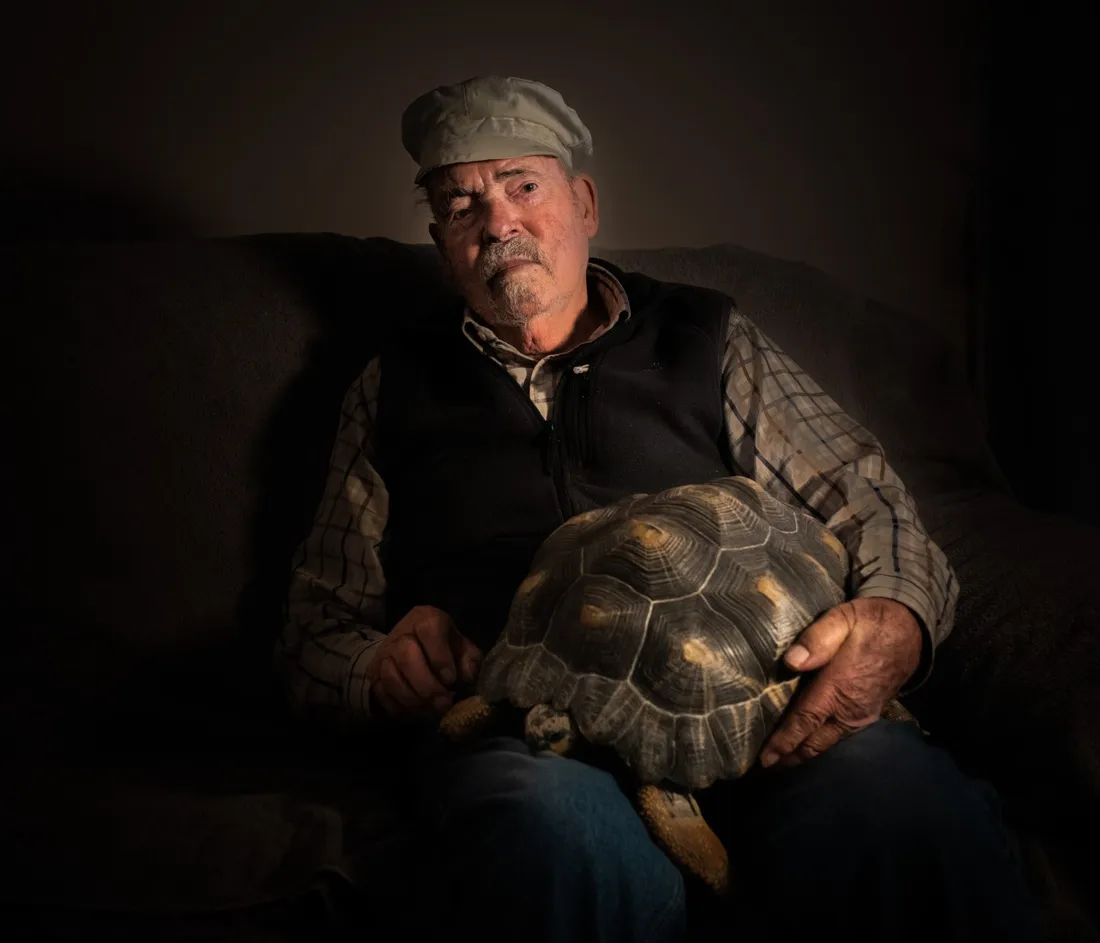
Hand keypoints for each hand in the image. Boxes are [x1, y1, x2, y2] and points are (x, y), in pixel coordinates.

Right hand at [367, 605, 481, 719]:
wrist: (414, 649)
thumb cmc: (444, 648)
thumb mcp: (462, 648)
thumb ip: (469, 660)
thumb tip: (467, 678)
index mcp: (425, 618)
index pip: (428, 629)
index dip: (439, 656)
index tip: (450, 679)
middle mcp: (400, 633)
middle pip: (406, 656)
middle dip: (426, 685)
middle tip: (443, 704)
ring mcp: (384, 654)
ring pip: (391, 677)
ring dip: (413, 699)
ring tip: (431, 711)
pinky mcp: (374, 674)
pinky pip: (381, 693)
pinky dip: (399, 707)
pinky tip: (416, 713)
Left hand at [759, 598, 922, 768]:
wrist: (909, 632)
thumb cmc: (870, 622)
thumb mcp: (842, 619)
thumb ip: (817, 640)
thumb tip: (790, 662)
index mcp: (839, 687)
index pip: (805, 721)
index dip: (784, 742)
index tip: (764, 759)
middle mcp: (850, 709)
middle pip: (814, 742)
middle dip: (789, 756)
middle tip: (764, 766)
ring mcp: (861, 715)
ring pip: (827, 743)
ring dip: (804, 753)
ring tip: (781, 761)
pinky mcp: (867, 715)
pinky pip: (838, 736)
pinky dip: (819, 744)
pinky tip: (807, 743)